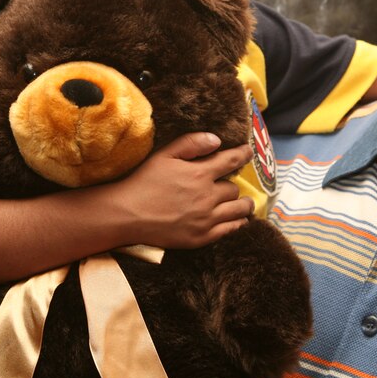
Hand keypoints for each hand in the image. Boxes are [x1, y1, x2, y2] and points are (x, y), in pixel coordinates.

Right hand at [111, 132, 254, 248]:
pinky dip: (238, 223)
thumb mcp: (164, 155)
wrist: (127, 214)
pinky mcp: (202, 237)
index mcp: (200, 174)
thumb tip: (217, 140)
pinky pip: (230, 230)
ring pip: (238, 210)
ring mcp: (206, 219)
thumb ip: (192, 143)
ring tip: (245, 203)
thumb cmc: (144, 181)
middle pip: (233, 188)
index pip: (231, 160)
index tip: (248, 152)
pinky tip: (238, 220)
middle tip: (229, 183)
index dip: (243, 154)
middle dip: (232, 184)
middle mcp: (207, 197)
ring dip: (243, 204)